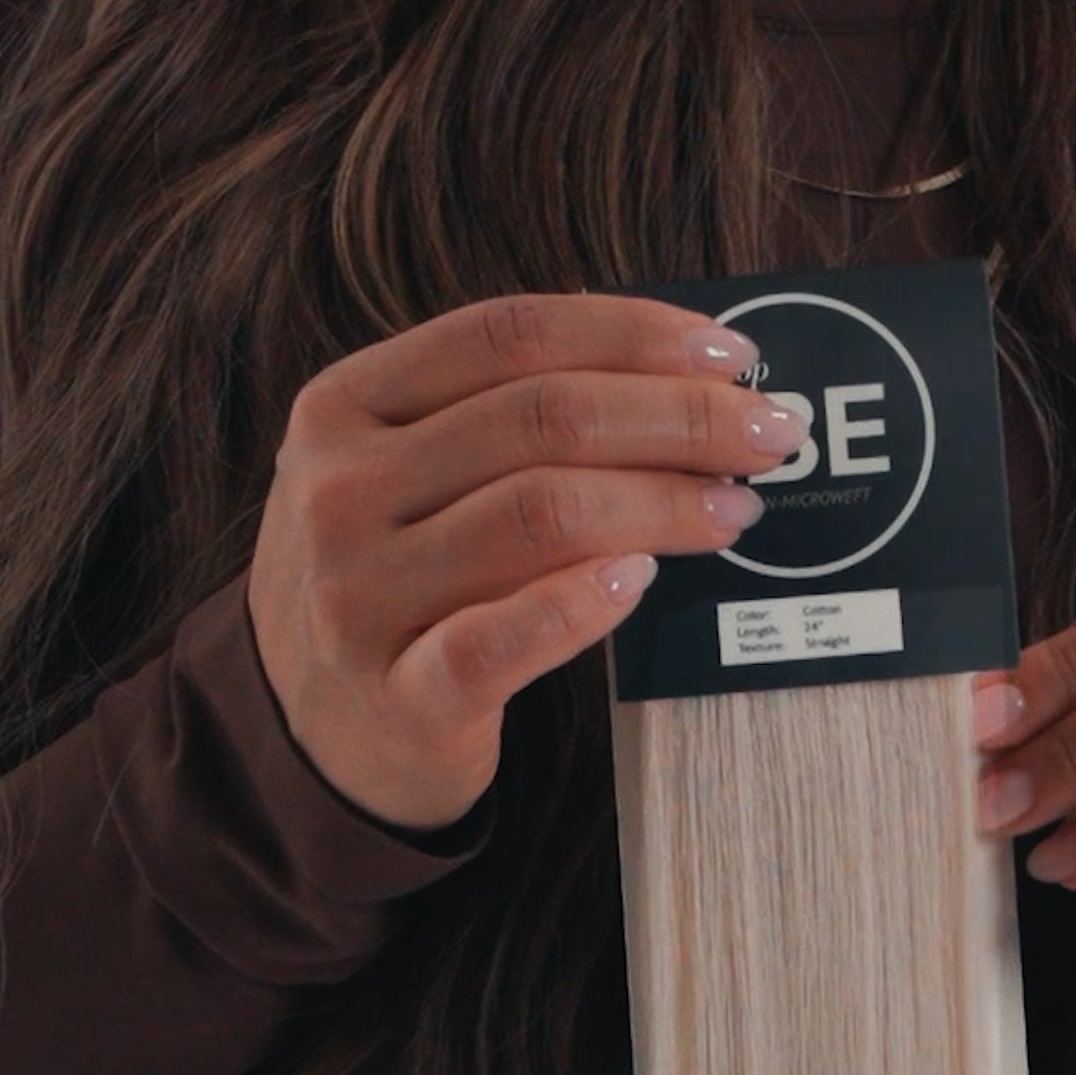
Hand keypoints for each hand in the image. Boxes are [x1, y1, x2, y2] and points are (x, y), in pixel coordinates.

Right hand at [247, 289, 812, 830]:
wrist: (308, 740)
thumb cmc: (391, 590)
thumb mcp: (402, 477)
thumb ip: (498, 417)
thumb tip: (671, 371)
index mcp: (345, 407)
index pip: (511, 334)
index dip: (635, 335)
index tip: (729, 355)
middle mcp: (341, 490)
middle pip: (544, 419)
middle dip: (678, 418)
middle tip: (766, 436)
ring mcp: (361, 596)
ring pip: (540, 516)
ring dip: (662, 505)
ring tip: (732, 509)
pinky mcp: (399, 695)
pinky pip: (504, 639)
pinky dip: (584, 603)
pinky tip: (643, 580)